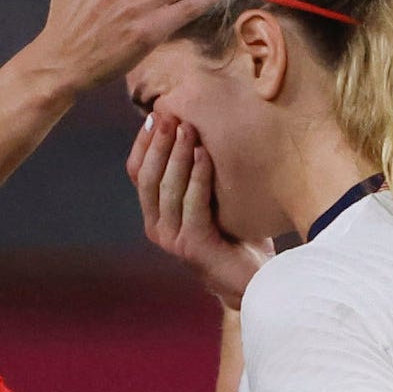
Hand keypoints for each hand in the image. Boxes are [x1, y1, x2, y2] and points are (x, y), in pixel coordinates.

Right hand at [128, 111, 274, 307]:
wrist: (256, 277)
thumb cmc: (237, 232)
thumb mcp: (213, 195)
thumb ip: (198, 169)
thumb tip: (197, 121)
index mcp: (156, 213)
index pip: (136, 172)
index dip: (143, 143)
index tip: (157, 114)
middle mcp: (157, 227)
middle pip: (146, 178)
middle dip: (158, 143)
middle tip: (171, 115)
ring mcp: (172, 239)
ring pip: (166, 189)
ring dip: (177, 155)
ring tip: (189, 128)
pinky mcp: (193, 246)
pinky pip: (192, 205)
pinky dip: (198, 177)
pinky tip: (206, 155)